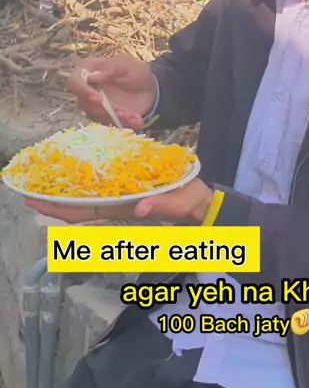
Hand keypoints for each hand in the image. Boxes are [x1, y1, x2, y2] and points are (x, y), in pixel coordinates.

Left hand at [24, 178, 212, 224]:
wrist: (203, 204)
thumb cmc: (192, 203)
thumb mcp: (181, 202)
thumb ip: (163, 204)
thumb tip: (140, 208)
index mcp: (126, 207)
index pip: (86, 212)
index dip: (59, 208)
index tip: (35, 200)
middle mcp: (119, 205)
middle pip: (78, 208)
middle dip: (53, 201)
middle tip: (27, 190)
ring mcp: (122, 199)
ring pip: (86, 200)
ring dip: (64, 193)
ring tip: (43, 181)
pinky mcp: (129, 191)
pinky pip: (99, 191)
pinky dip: (83, 185)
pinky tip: (74, 175)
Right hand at [67, 54, 157, 129]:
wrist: (152, 90)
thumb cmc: (137, 72)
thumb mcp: (127, 64)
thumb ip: (110, 67)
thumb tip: (92, 76)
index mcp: (90, 70)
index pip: (74, 81)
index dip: (81, 91)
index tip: (96, 98)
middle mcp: (88, 88)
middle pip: (83, 102)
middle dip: (103, 109)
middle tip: (122, 112)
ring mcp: (95, 104)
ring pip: (97, 115)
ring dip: (116, 117)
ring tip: (134, 116)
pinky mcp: (105, 116)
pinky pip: (109, 123)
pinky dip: (123, 123)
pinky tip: (136, 120)